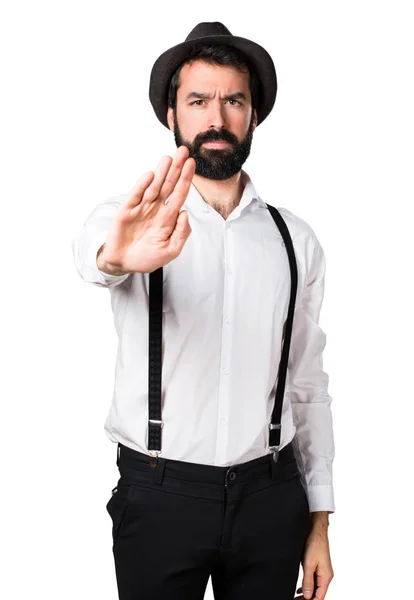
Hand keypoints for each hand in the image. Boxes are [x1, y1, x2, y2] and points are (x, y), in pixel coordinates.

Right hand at [100, 145, 195, 273]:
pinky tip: (151, 175)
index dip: (186, 179)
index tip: (192, 164)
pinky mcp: (127, 210)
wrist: (123, 263)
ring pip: (153, 187)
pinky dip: (142, 185)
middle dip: (176, 169)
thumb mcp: (170, 251)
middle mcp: (156, 209)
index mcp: (168, 218)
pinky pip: (136, 195)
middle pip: (168, 186)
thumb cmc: (147, 258)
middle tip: (183, 151)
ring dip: (161, 172)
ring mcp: (141, 208)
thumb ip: (180, 234)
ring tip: (169, 158)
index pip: (179, 194)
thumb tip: (185, 213)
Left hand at [295, 529, 333, 598]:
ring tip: (297, 597)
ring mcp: (322, 571)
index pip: (319, 596)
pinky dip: (308, 586)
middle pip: (318, 593)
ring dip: (307, 593)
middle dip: (307, 598)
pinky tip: (301, 589)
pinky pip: (314, 580)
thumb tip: (307, 596)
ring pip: (316, 587)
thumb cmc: (315, 544)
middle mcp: (326, 576)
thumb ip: (308, 581)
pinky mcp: (318, 567)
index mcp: (326, 577)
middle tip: (296, 599)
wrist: (316, 530)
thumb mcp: (308, 564)